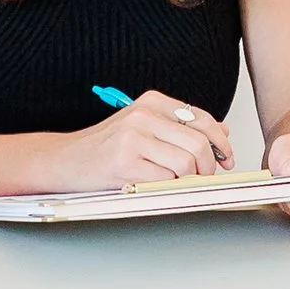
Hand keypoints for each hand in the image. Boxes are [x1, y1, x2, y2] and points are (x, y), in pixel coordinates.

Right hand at [48, 92, 233, 190]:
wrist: (64, 160)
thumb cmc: (104, 147)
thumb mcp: (143, 127)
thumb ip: (180, 127)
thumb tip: (222, 133)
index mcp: (151, 102)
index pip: (203, 119)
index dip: (221, 142)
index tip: (225, 158)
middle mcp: (143, 115)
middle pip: (199, 142)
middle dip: (209, 166)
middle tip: (204, 177)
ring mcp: (133, 138)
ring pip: (186, 162)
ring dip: (189, 179)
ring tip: (177, 183)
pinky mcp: (125, 163)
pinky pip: (165, 179)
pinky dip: (168, 187)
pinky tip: (155, 185)